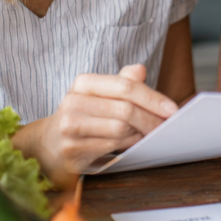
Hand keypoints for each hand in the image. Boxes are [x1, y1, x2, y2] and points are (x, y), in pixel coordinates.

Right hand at [11, 64, 177, 186]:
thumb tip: (140, 70)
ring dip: (141, 134)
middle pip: (126, 109)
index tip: (173, 110)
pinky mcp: (72, 151)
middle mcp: (73, 102)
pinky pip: (112, 147)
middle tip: (168, 127)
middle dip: (152, 119)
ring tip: (151, 135)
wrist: (48, 145)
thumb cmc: (84, 116)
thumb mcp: (100, 95)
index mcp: (83, 83)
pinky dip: (129, 145)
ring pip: (120, 129)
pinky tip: (135, 144)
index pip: (126, 86)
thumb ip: (121, 82)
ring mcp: (70, 128)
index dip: (153, 98)